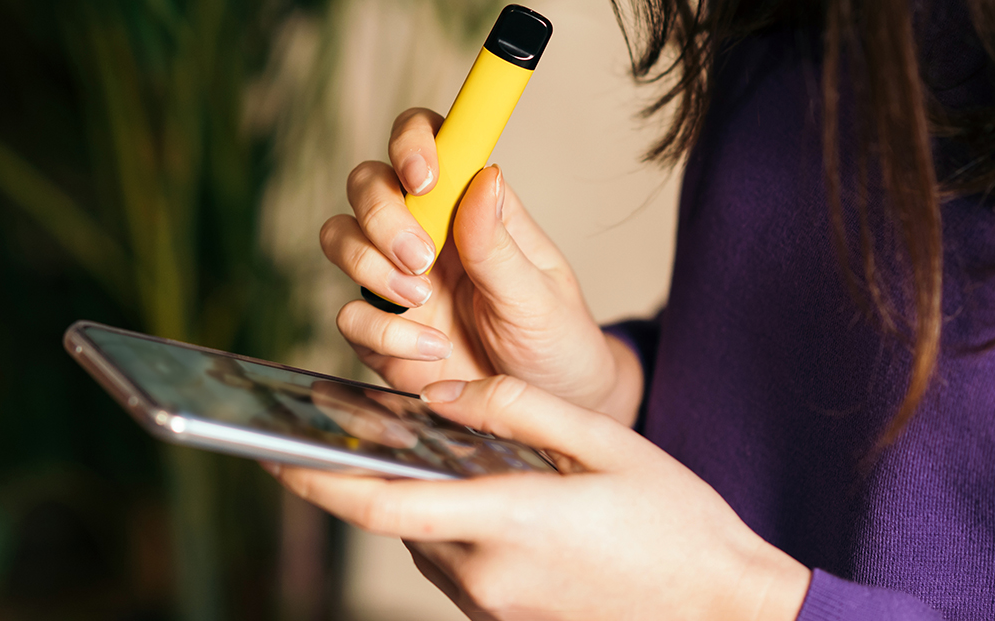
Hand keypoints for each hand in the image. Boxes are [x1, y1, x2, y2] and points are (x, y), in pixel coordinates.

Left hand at [270, 376, 810, 620]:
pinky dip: (452, 528)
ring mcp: (496, 608)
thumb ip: (514, 408)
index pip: (382, 506)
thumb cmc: (675, 522)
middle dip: (380, 476)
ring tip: (447, 457)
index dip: (317, 481)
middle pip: (399, 520)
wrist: (724, 609)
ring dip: (421, 502)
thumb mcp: (603, 442)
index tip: (271, 455)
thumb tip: (441, 396)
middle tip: (378, 427)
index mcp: (508, 522)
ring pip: (426, 543)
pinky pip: (457, 567)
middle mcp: (488, 576)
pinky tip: (487, 497)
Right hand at [320, 108, 642, 423]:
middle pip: (368, 184)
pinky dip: (382, 332)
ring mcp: (397, 282)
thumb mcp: (540, 297)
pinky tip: (432, 350)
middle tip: (421, 258)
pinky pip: (349, 316)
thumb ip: (500, 245)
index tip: (423, 176)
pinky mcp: (381, 333)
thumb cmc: (555, 342)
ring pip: (340, 237)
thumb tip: (484, 177)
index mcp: (471, 208)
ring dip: (369, 264)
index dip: (412, 142)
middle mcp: (427, 234)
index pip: (430, 141)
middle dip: (382, 214)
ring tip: (420, 299)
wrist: (548, 412)